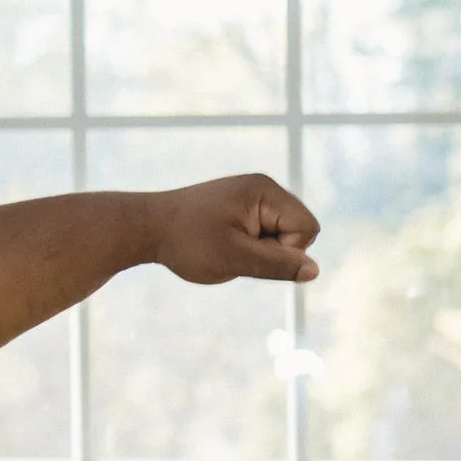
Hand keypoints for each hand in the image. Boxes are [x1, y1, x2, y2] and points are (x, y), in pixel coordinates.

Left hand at [146, 175, 320, 287]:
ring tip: (224, 247)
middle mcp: (263, 189)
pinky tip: (221, 245)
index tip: (249, 253)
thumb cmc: (186, 242)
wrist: (145, 229)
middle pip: (297, 230)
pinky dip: (247, 248)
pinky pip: (263, 236)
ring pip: (280, 236)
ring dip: (258, 251)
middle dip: (272, 250)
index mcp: (265, 190)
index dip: (286, 251)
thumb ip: (277, 265)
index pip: (307, 227)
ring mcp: (252, 198)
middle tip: (234, 250)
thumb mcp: (234, 259)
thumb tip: (314, 271)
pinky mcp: (241, 210)